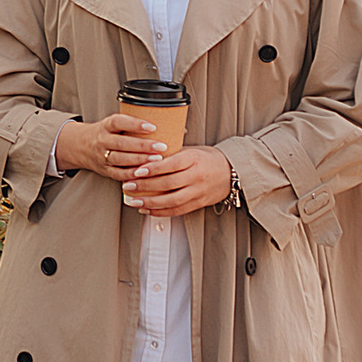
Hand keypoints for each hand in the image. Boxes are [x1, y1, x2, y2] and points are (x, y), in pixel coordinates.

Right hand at [55, 112, 174, 182]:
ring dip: (140, 160)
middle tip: (161, 147)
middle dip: (143, 145)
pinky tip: (145, 173)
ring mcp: (102, 156)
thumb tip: (166, 121)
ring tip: (157, 160)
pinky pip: (118, 174)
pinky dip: (132, 174)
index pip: (118, 122)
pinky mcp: (104, 170)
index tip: (152, 127)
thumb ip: (132, 123)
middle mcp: (102, 140)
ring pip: (120, 159)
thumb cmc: (106, 133)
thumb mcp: (113, 123)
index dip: (135, 124)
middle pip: (122, 143)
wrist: (81, 146)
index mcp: (105, 126)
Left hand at [123, 140, 238, 218]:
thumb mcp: (192, 150)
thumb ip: (171, 154)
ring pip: (171, 201)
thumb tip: (145, 155)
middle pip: (167, 184)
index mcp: (194, 159)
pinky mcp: (198, 203)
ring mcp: (198, 192)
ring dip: (150, 203)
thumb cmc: (208, 158)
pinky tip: (147, 209)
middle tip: (128, 186)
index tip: (136, 171)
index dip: (152, 169)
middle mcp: (196, 176)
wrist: (232, 172)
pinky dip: (160, 212)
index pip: (170, 165)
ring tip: (133, 201)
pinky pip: (177, 210)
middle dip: (145, 186)